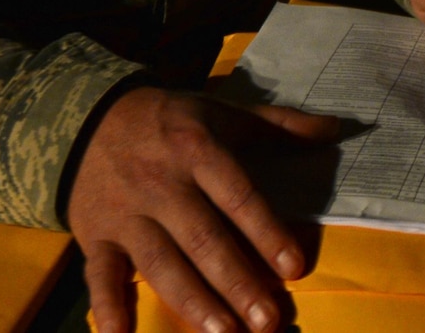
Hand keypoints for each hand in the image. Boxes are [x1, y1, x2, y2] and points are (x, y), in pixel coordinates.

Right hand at [67, 86, 338, 332]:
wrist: (87, 118)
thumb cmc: (169, 121)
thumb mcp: (222, 112)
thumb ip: (280, 124)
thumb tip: (338, 128)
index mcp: (196, 149)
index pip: (238, 195)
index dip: (266, 232)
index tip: (294, 267)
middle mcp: (161, 184)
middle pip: (203, 238)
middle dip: (236, 281)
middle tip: (268, 320)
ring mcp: (126, 214)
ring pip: (161, 264)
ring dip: (193, 302)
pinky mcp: (96, 237)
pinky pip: (101, 276)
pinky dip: (109, 308)